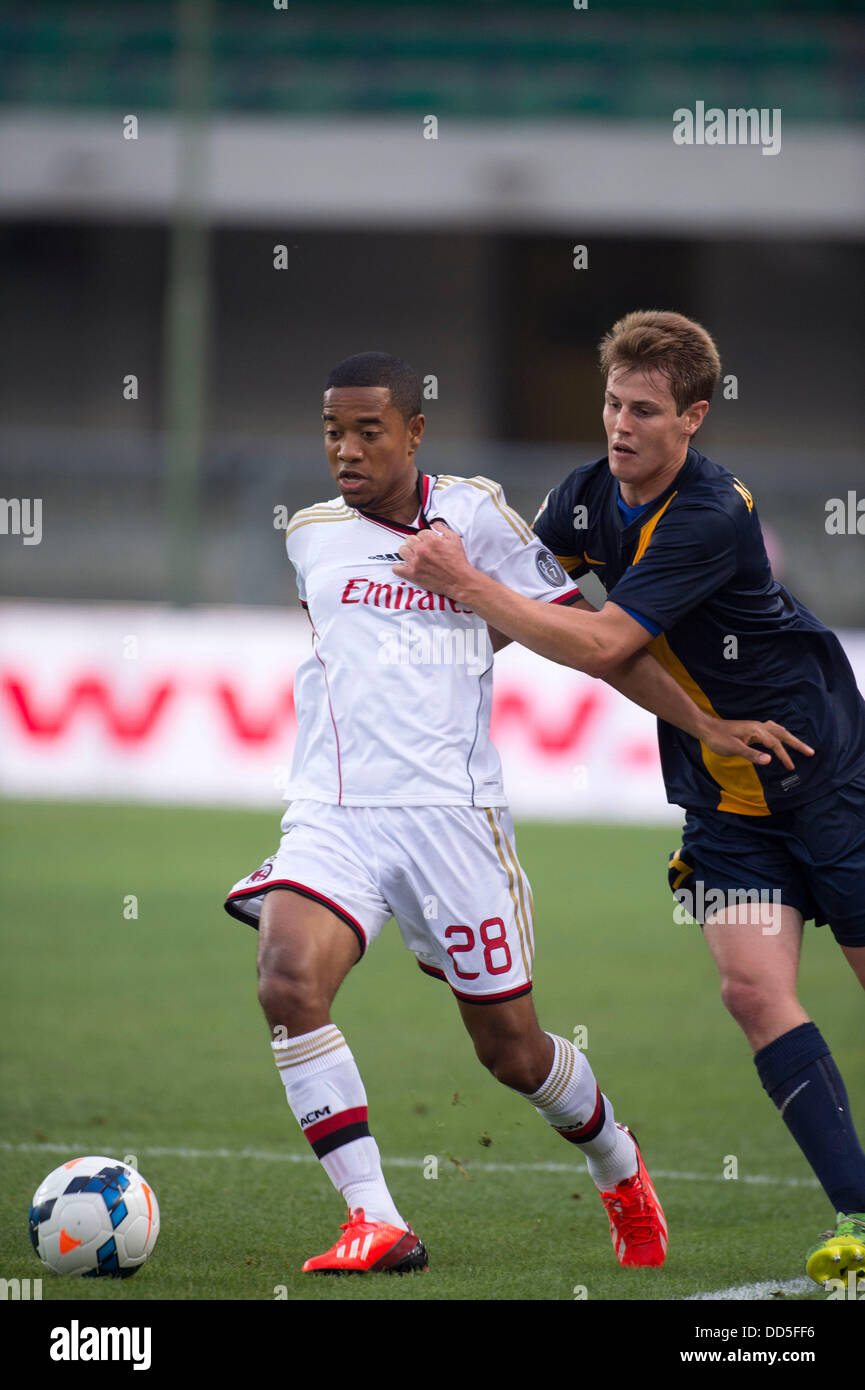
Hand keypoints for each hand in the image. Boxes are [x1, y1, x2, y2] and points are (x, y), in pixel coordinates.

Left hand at [393, 523, 474, 599]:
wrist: (459, 580)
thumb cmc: (458, 561)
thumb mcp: (454, 539)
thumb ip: (442, 529)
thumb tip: (433, 524)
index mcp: (431, 539)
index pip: (419, 533)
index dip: (424, 538)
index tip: (428, 544)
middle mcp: (421, 549)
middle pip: (408, 540)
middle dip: (415, 544)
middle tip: (421, 550)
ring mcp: (415, 562)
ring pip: (401, 551)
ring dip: (407, 553)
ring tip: (414, 558)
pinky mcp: (412, 575)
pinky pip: (396, 568)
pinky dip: (400, 568)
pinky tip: (406, 568)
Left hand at [700, 717, 814, 769]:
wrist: (706, 728)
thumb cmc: (718, 739)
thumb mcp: (733, 748)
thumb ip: (751, 754)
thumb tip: (770, 760)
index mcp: (756, 731)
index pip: (775, 744)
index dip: (785, 756)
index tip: (791, 767)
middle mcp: (758, 726)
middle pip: (783, 734)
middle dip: (797, 744)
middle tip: (811, 752)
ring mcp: (755, 726)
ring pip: (778, 730)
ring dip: (790, 738)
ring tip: (801, 746)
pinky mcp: (752, 729)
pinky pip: (772, 730)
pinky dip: (781, 734)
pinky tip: (781, 737)